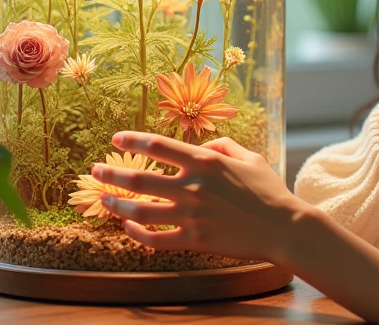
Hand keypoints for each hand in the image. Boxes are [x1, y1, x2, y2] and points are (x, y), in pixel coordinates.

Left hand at [94, 131, 303, 267]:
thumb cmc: (269, 190)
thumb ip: (224, 145)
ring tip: (103, 199)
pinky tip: (126, 226)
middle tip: (95, 170)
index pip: (159, 146)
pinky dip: (135, 233)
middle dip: (112, 173)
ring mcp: (190, 215)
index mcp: (205, 161)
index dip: (133, 140)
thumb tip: (204, 144)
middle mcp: (193, 186)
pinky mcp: (193, 240)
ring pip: (140, 210)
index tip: (116, 139)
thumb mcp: (250, 157)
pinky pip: (154, 239)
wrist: (283, 227)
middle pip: (140, 177)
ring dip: (116, 203)